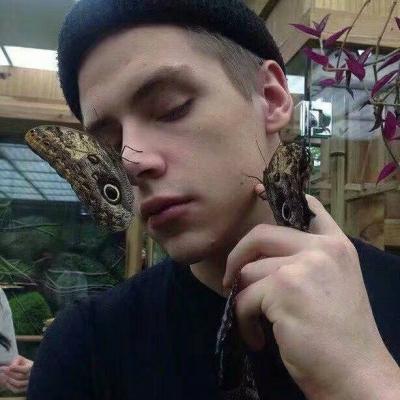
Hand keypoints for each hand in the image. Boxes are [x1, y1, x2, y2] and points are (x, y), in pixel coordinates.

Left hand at [1, 355, 32, 393]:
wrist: (23, 370)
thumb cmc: (21, 363)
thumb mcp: (20, 359)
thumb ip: (17, 361)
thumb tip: (12, 366)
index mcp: (32, 367)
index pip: (26, 369)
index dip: (17, 368)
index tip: (9, 367)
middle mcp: (32, 376)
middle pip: (20, 376)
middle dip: (10, 373)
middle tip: (3, 370)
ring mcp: (29, 383)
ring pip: (18, 384)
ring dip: (9, 380)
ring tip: (3, 376)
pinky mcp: (25, 388)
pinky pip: (17, 389)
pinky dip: (10, 386)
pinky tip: (6, 382)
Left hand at [223, 193, 399, 399]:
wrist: (358, 377)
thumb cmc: (342, 336)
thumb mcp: (332, 286)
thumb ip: (306, 263)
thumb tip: (260, 256)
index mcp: (337, 246)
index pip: (309, 209)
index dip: (280, 196)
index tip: (257, 191)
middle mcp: (322, 249)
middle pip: (260, 235)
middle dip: (237, 256)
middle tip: (230, 281)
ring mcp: (302, 267)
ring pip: (248, 271)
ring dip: (244, 300)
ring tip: (256, 323)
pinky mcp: (284, 289)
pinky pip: (244, 297)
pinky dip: (244, 320)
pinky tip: (258, 338)